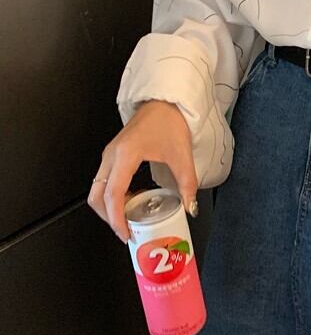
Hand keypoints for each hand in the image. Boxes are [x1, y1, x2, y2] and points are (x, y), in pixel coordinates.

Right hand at [87, 99, 197, 243]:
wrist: (166, 101)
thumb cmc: (170, 121)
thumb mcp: (182, 154)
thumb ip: (187, 183)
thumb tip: (190, 206)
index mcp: (126, 155)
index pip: (112, 195)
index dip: (116, 219)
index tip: (125, 233)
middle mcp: (112, 155)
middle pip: (96, 196)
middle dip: (108, 218)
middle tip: (125, 230)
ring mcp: (110, 153)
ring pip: (97, 189)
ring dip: (109, 207)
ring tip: (130, 217)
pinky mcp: (113, 153)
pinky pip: (104, 180)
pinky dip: (112, 195)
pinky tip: (131, 199)